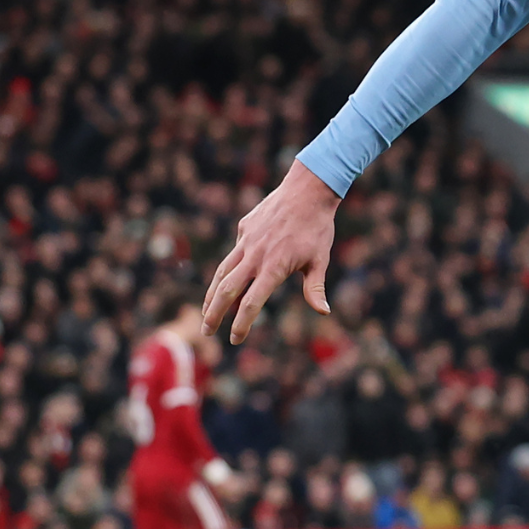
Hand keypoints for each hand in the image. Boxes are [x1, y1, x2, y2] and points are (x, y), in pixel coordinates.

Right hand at [202, 160, 340, 344]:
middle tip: (206, 332)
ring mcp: (247, 241)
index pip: (251, 303)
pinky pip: (233, 252)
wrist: (308, 189)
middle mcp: (255, 256)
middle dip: (213, 314)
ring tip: (205, 313)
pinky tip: (225, 280)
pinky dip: (226, 269)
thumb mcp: (320, 260)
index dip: (241, 324)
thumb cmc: (317, 227)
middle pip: (227, 290)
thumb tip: (323, 312)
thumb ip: (315, 288)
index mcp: (274, 267)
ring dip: (211, 295)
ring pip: (222, 272)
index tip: (235, 340)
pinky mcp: (244, 228)